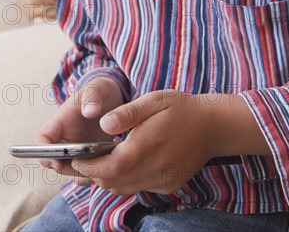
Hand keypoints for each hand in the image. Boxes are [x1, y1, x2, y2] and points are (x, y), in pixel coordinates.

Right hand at [35, 76, 123, 178]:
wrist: (114, 97)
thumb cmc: (101, 90)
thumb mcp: (98, 87)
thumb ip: (92, 96)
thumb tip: (89, 111)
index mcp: (60, 121)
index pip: (42, 140)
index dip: (44, 153)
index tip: (58, 161)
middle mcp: (65, 139)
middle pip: (55, 162)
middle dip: (67, 168)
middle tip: (87, 167)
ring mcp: (77, 150)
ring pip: (72, 170)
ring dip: (84, 173)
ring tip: (102, 167)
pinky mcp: (91, 158)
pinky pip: (88, 172)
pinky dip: (96, 174)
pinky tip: (110, 169)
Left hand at [71, 89, 217, 194]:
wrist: (213, 126)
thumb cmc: (181, 108)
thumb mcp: (154, 100)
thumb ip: (127, 113)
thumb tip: (102, 125)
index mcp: (148, 145)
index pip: (110, 167)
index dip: (88, 166)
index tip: (75, 158)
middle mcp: (155, 169)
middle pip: (113, 182)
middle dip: (93, 174)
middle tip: (80, 161)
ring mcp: (163, 180)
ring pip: (124, 188)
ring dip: (107, 179)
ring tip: (96, 163)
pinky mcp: (168, 185)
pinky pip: (138, 187)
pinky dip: (124, 180)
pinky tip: (122, 164)